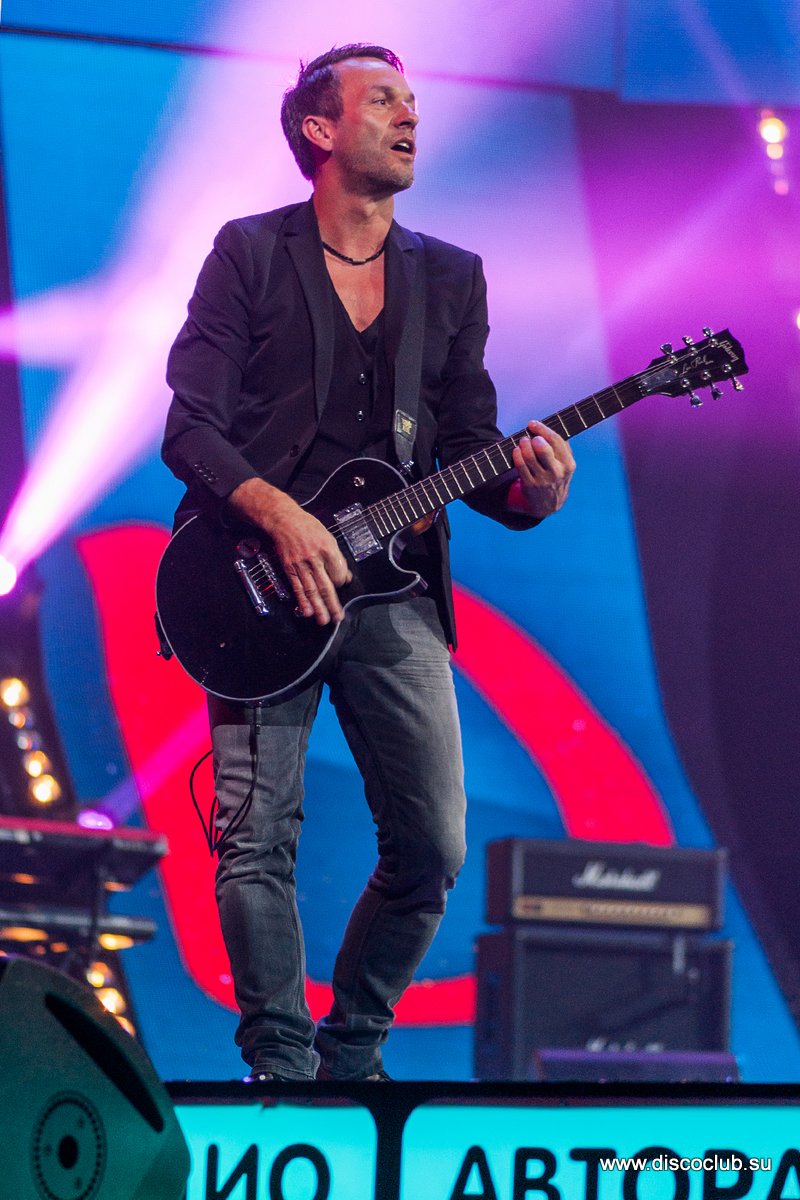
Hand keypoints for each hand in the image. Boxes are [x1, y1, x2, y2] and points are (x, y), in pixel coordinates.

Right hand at [229, 478, 351, 624]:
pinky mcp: (290, 568)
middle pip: (326, 585)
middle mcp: (314, 558)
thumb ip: (337, 558)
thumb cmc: (308, 527)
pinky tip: (307, 611)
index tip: (341, 585)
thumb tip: (345, 576)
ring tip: (324, 620)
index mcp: (327, 549)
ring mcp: (301, 565)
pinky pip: (297, 587)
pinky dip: (302, 601)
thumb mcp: (328, 537)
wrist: (284, 521)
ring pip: (311, 590)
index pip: (338, 573)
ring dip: (318, 607)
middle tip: (338, 617)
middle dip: (332, 604)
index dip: (341, 582)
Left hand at [510, 420, 574, 518]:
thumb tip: (546, 428)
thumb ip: (561, 447)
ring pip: (529, 456)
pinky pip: (520, 466)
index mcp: (568, 464)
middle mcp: (556, 472)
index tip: (532, 423)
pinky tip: (517, 451)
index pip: (556, 441)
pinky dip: (517, 455)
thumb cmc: (556, 476)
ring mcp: (542, 480)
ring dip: (523, 445)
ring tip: (522, 442)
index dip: (542, 429)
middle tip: (529, 436)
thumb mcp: (565, 464)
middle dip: (533, 438)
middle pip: (543, 448)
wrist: (550, 503)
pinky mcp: (530, 485)